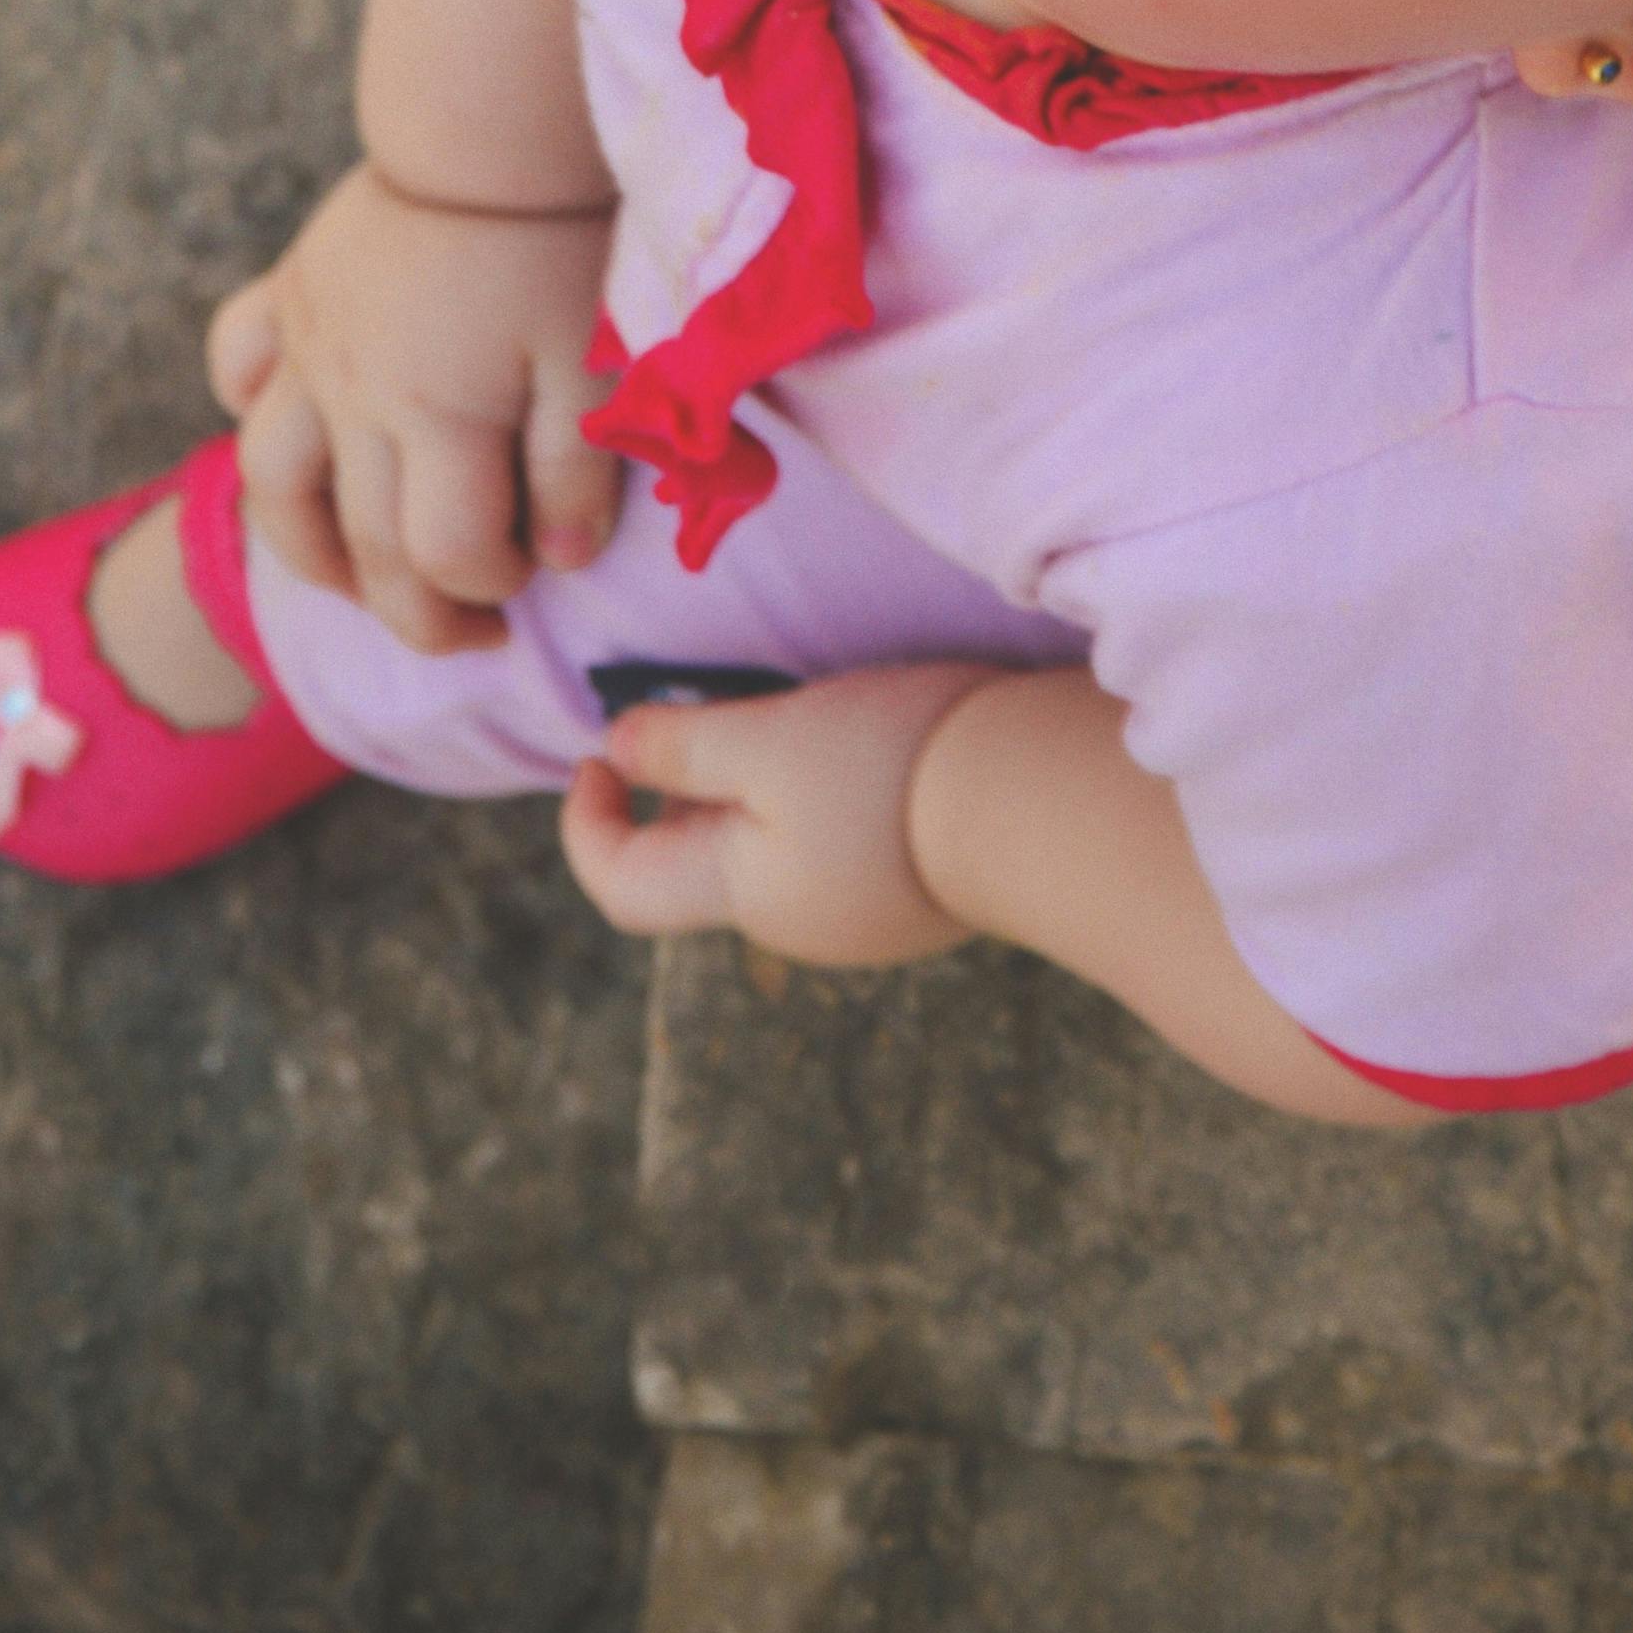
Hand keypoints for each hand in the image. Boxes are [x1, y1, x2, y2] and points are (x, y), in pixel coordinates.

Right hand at [206, 162, 615, 654]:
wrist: (492, 115)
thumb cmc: (561, 237)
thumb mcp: (597, 356)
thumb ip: (578, 468)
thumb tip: (560, 560)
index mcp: (437, 416)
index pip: (442, 554)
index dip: (488, 589)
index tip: (533, 582)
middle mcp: (353, 395)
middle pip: (358, 543)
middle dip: (416, 612)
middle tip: (474, 631)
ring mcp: (311, 343)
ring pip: (271, 479)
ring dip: (309, 549)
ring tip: (361, 577)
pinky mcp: (294, 288)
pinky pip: (238, 359)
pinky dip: (250, 405)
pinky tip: (292, 429)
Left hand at [558, 664, 1001, 969]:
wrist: (1045, 807)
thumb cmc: (891, 770)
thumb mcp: (770, 742)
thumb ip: (686, 746)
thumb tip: (616, 746)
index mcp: (745, 894)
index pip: (623, 887)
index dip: (587, 823)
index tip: (595, 752)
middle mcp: (797, 920)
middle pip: (697, 862)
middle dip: (677, 789)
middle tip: (697, 712)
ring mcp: (864, 910)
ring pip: (770, 848)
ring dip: (750, 785)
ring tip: (787, 716)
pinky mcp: (921, 884)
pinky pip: (835, 842)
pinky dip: (816, 793)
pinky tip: (861, 740)